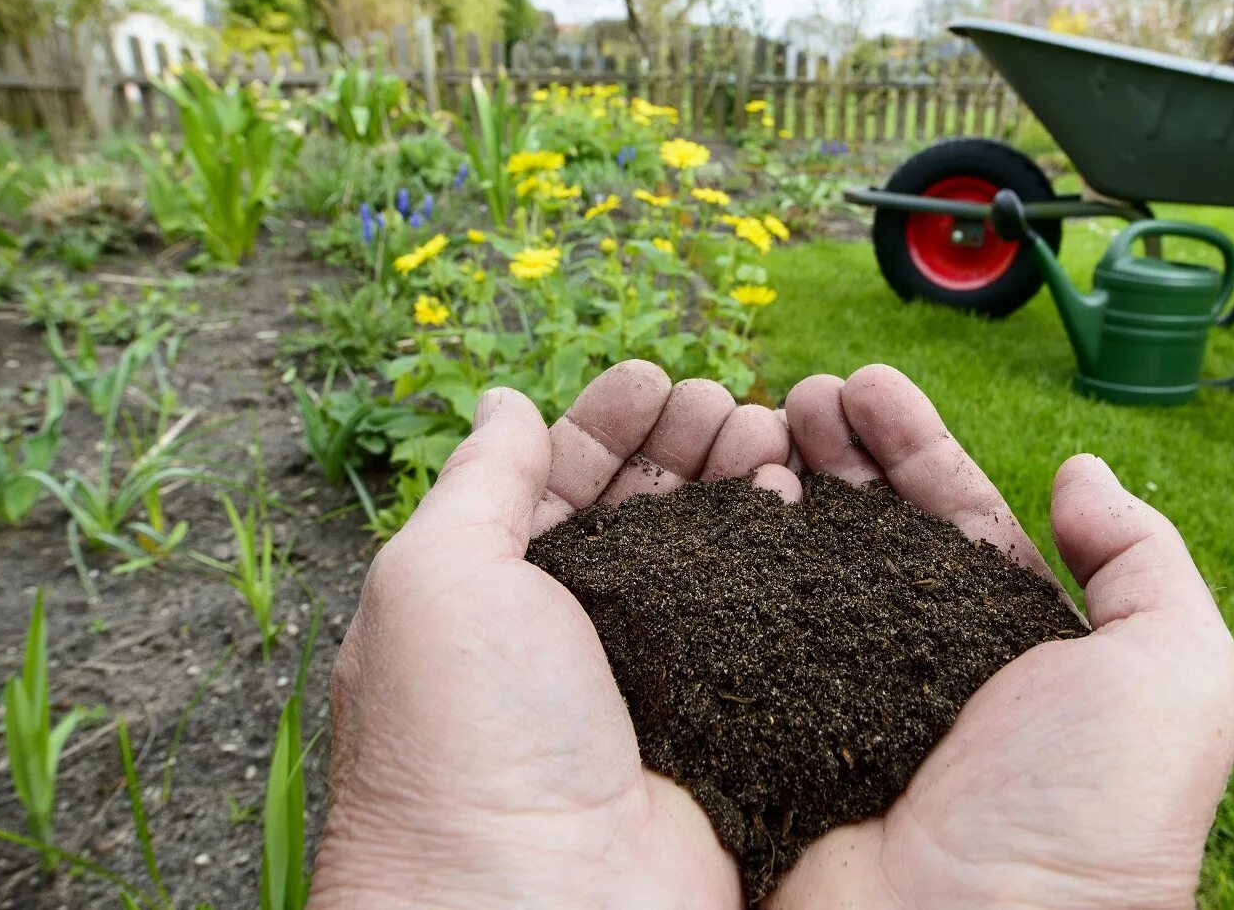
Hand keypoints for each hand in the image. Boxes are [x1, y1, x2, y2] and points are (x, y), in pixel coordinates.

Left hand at [311, 361, 796, 908]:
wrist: (535, 907)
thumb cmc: (463, 740)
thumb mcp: (436, 578)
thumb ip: (480, 480)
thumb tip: (500, 399)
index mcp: (492, 598)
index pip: (557, 482)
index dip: (605, 421)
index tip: (656, 376)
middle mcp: (573, 638)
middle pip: (643, 509)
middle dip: (684, 443)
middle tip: (727, 402)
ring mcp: (654, 682)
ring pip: (711, 557)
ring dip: (739, 485)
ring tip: (772, 438)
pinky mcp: (723, 723)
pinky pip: (762, 623)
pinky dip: (783, 560)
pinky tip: (798, 510)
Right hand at [767, 365, 1233, 908]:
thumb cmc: (1092, 820)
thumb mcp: (1175, 675)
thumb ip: (1145, 562)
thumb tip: (1081, 472)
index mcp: (1010, 647)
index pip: (954, 517)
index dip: (913, 446)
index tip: (866, 383)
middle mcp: (919, 666)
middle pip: (867, 528)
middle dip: (836, 450)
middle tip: (801, 392)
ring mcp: (836, 702)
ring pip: (797, 567)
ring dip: (776, 485)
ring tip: (757, 420)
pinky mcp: (766, 740)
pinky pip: (737, 635)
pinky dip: (724, 565)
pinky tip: (720, 503)